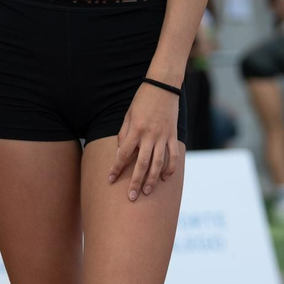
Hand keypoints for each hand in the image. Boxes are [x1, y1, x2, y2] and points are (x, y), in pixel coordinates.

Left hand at [108, 82, 181, 201]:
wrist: (163, 86)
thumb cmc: (142, 99)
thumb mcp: (128, 114)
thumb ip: (124, 133)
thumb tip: (120, 151)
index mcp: (135, 130)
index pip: (123, 154)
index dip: (116, 168)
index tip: (110, 180)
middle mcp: (149, 135)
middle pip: (141, 163)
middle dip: (135, 181)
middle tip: (131, 197)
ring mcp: (162, 136)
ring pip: (158, 163)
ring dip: (152, 179)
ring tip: (146, 192)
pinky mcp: (173, 135)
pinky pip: (173, 155)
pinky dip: (170, 168)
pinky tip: (165, 178)